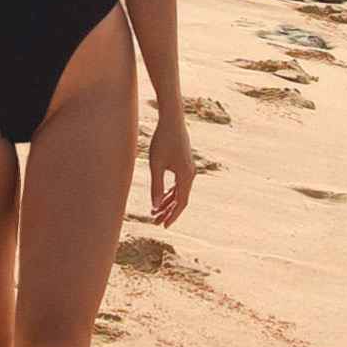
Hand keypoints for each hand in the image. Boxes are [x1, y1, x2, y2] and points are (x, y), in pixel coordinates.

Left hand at [146, 104, 196, 228]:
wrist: (172, 120)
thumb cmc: (162, 141)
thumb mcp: (156, 165)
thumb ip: (156, 187)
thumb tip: (155, 206)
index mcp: (185, 176)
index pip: (181, 203)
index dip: (172, 215)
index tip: (163, 226)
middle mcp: (191, 173)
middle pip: (181, 198)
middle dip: (169, 211)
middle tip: (157, 222)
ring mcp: (189, 168)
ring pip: (180, 191)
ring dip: (169, 202)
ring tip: (156, 211)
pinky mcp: (185, 162)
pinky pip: (179, 182)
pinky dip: (171, 191)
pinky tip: (163, 196)